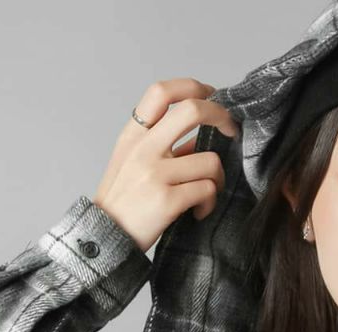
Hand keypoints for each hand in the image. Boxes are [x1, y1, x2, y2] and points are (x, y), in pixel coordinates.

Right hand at [91, 77, 240, 252]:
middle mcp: (143, 148)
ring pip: (210, 160)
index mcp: (133, 135)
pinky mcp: (167, 200)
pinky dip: (209, 203)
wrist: (106, 238)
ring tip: (205, 193)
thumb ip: (161, 145)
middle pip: (192, 111)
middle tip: (231, 131)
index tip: (210, 95)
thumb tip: (201, 135)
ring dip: (218, 179)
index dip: (192, 87)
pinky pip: (207, 190)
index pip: (161, 92)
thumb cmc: (124, 202)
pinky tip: (199, 211)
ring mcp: (155, 173)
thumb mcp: (132, 162)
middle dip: (221, 116)